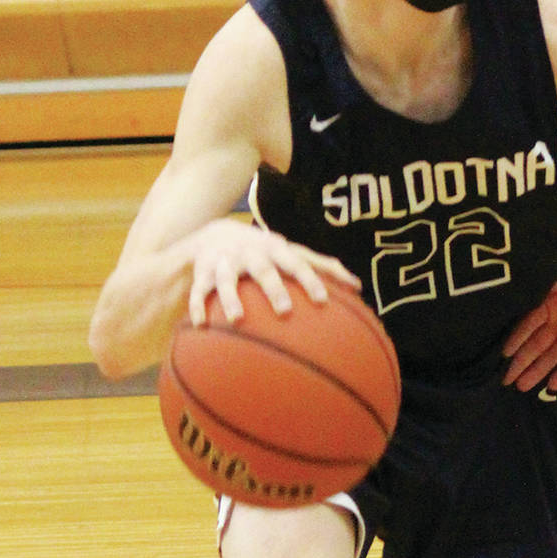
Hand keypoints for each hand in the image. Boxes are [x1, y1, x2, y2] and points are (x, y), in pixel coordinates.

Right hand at [186, 218, 357, 326]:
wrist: (217, 232)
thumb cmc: (267, 250)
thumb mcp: (292, 252)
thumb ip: (323, 266)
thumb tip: (358, 286)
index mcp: (276, 250)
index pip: (298, 264)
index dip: (311, 280)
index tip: (323, 301)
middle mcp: (251, 254)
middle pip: (264, 270)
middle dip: (274, 289)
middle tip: (285, 311)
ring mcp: (226, 262)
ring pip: (227, 280)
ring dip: (231, 299)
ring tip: (237, 319)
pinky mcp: (203, 273)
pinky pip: (199, 291)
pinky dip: (198, 306)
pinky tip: (200, 325)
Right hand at [501, 253, 556, 390]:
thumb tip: (535, 287)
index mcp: (553, 300)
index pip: (530, 321)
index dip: (517, 337)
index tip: (504, 353)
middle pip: (536, 343)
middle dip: (521, 361)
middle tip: (505, 379)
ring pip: (551, 356)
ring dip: (536, 371)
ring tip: (521, 387)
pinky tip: (550, 387)